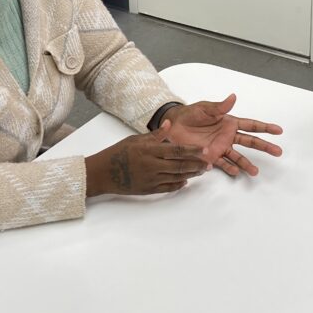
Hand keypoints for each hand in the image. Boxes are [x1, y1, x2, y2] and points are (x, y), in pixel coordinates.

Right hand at [85, 133, 209, 196]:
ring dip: (191, 174)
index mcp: (150, 151)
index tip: (204, 150)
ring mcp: (151, 179)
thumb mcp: (135, 139)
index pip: (177, 151)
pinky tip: (186, 181)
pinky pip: (167, 187)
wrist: (103, 173)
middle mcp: (152, 165)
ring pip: (176, 177)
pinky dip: (178, 184)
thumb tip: (169, 123)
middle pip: (180, 165)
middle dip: (197, 165)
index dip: (193, 151)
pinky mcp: (148, 189)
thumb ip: (155, 134)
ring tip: (201, 171)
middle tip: (209, 164)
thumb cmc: (118, 153)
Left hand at [161, 94, 282, 176]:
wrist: (173, 126)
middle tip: (278, 152)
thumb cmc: (189, 114)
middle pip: (250, 142)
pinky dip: (229, 169)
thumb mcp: (204, 108)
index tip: (278, 130)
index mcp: (229, 122)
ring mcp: (220, 147)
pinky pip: (222, 164)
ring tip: (255, 172)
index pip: (251, 125)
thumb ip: (219, 107)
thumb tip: (233, 97)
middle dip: (265, 146)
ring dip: (247, 164)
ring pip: (238, 156)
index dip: (265, 127)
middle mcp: (228, 136)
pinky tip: (236, 173)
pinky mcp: (211, 157)